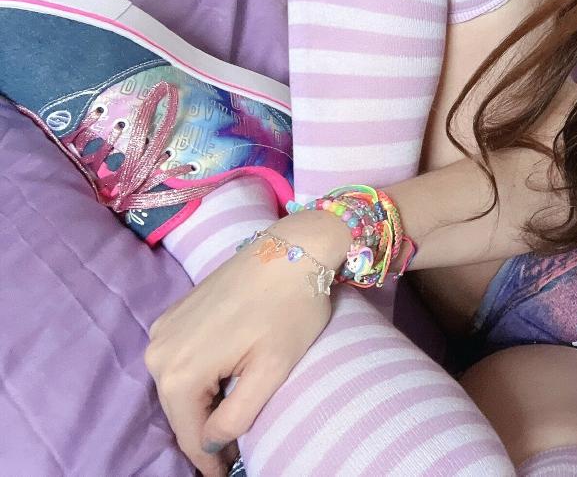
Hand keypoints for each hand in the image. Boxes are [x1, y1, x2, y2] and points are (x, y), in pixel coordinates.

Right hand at [145, 211, 350, 476]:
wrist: (293, 247)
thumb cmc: (291, 307)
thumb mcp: (272, 369)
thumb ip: (237, 414)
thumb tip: (212, 441)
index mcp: (180, 371)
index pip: (190, 434)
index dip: (210, 462)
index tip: (225, 476)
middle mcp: (159, 352)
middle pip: (180, 411)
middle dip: (204, 434)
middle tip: (231, 455)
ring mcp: (162, 330)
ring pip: (178, 388)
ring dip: (201, 406)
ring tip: (228, 424)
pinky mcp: (173, 315)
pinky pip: (180, 362)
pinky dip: (198, 380)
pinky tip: (221, 386)